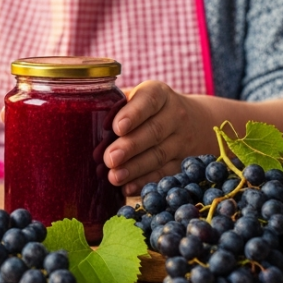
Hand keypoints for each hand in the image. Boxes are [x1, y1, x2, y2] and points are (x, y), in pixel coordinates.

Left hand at [99, 81, 213, 195]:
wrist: (199, 121)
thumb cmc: (150, 109)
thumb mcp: (138, 98)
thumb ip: (115, 105)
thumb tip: (84, 118)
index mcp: (159, 94)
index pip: (149, 100)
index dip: (134, 114)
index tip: (117, 128)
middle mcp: (175, 114)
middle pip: (154, 131)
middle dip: (130, 146)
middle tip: (110, 158)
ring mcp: (182, 139)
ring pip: (160, 154)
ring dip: (136, 168)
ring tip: (114, 177)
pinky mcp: (184, 161)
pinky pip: (166, 173)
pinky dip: (146, 182)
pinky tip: (128, 188)